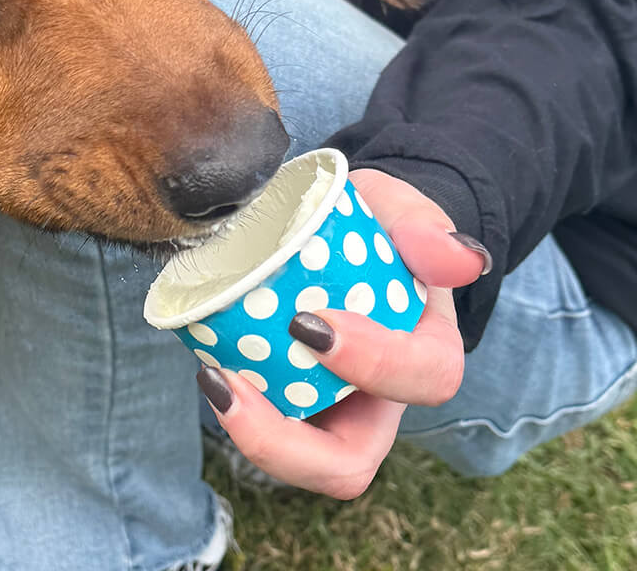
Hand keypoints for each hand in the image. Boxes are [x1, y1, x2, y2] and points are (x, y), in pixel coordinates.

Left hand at [197, 169, 489, 498]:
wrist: (345, 230)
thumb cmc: (377, 226)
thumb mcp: (400, 208)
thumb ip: (425, 225)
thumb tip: (462, 258)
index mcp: (428, 351)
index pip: (423, 378)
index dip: (373, 363)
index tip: (310, 321)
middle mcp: (381, 399)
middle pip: (349, 462)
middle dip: (288, 443)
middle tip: (233, 384)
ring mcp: (333, 409)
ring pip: (299, 460)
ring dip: (251, 434)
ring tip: (213, 379)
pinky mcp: (290, 400)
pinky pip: (265, 422)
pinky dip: (234, 404)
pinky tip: (207, 364)